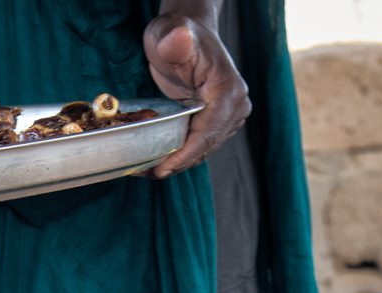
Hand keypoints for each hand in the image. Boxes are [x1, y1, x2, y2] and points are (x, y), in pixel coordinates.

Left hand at [143, 9, 248, 177]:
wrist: (186, 32)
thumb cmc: (177, 32)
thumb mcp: (170, 33)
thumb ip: (174, 39)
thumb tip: (180, 39)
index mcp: (228, 90)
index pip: (208, 133)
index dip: (185, 155)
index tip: (162, 169)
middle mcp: (236, 106)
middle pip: (206, 146)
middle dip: (177, 163)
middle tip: (146, 172)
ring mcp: (229, 116)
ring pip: (203, 150)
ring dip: (177, 162)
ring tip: (147, 169)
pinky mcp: (218, 122)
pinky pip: (199, 145)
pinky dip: (180, 153)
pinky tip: (158, 158)